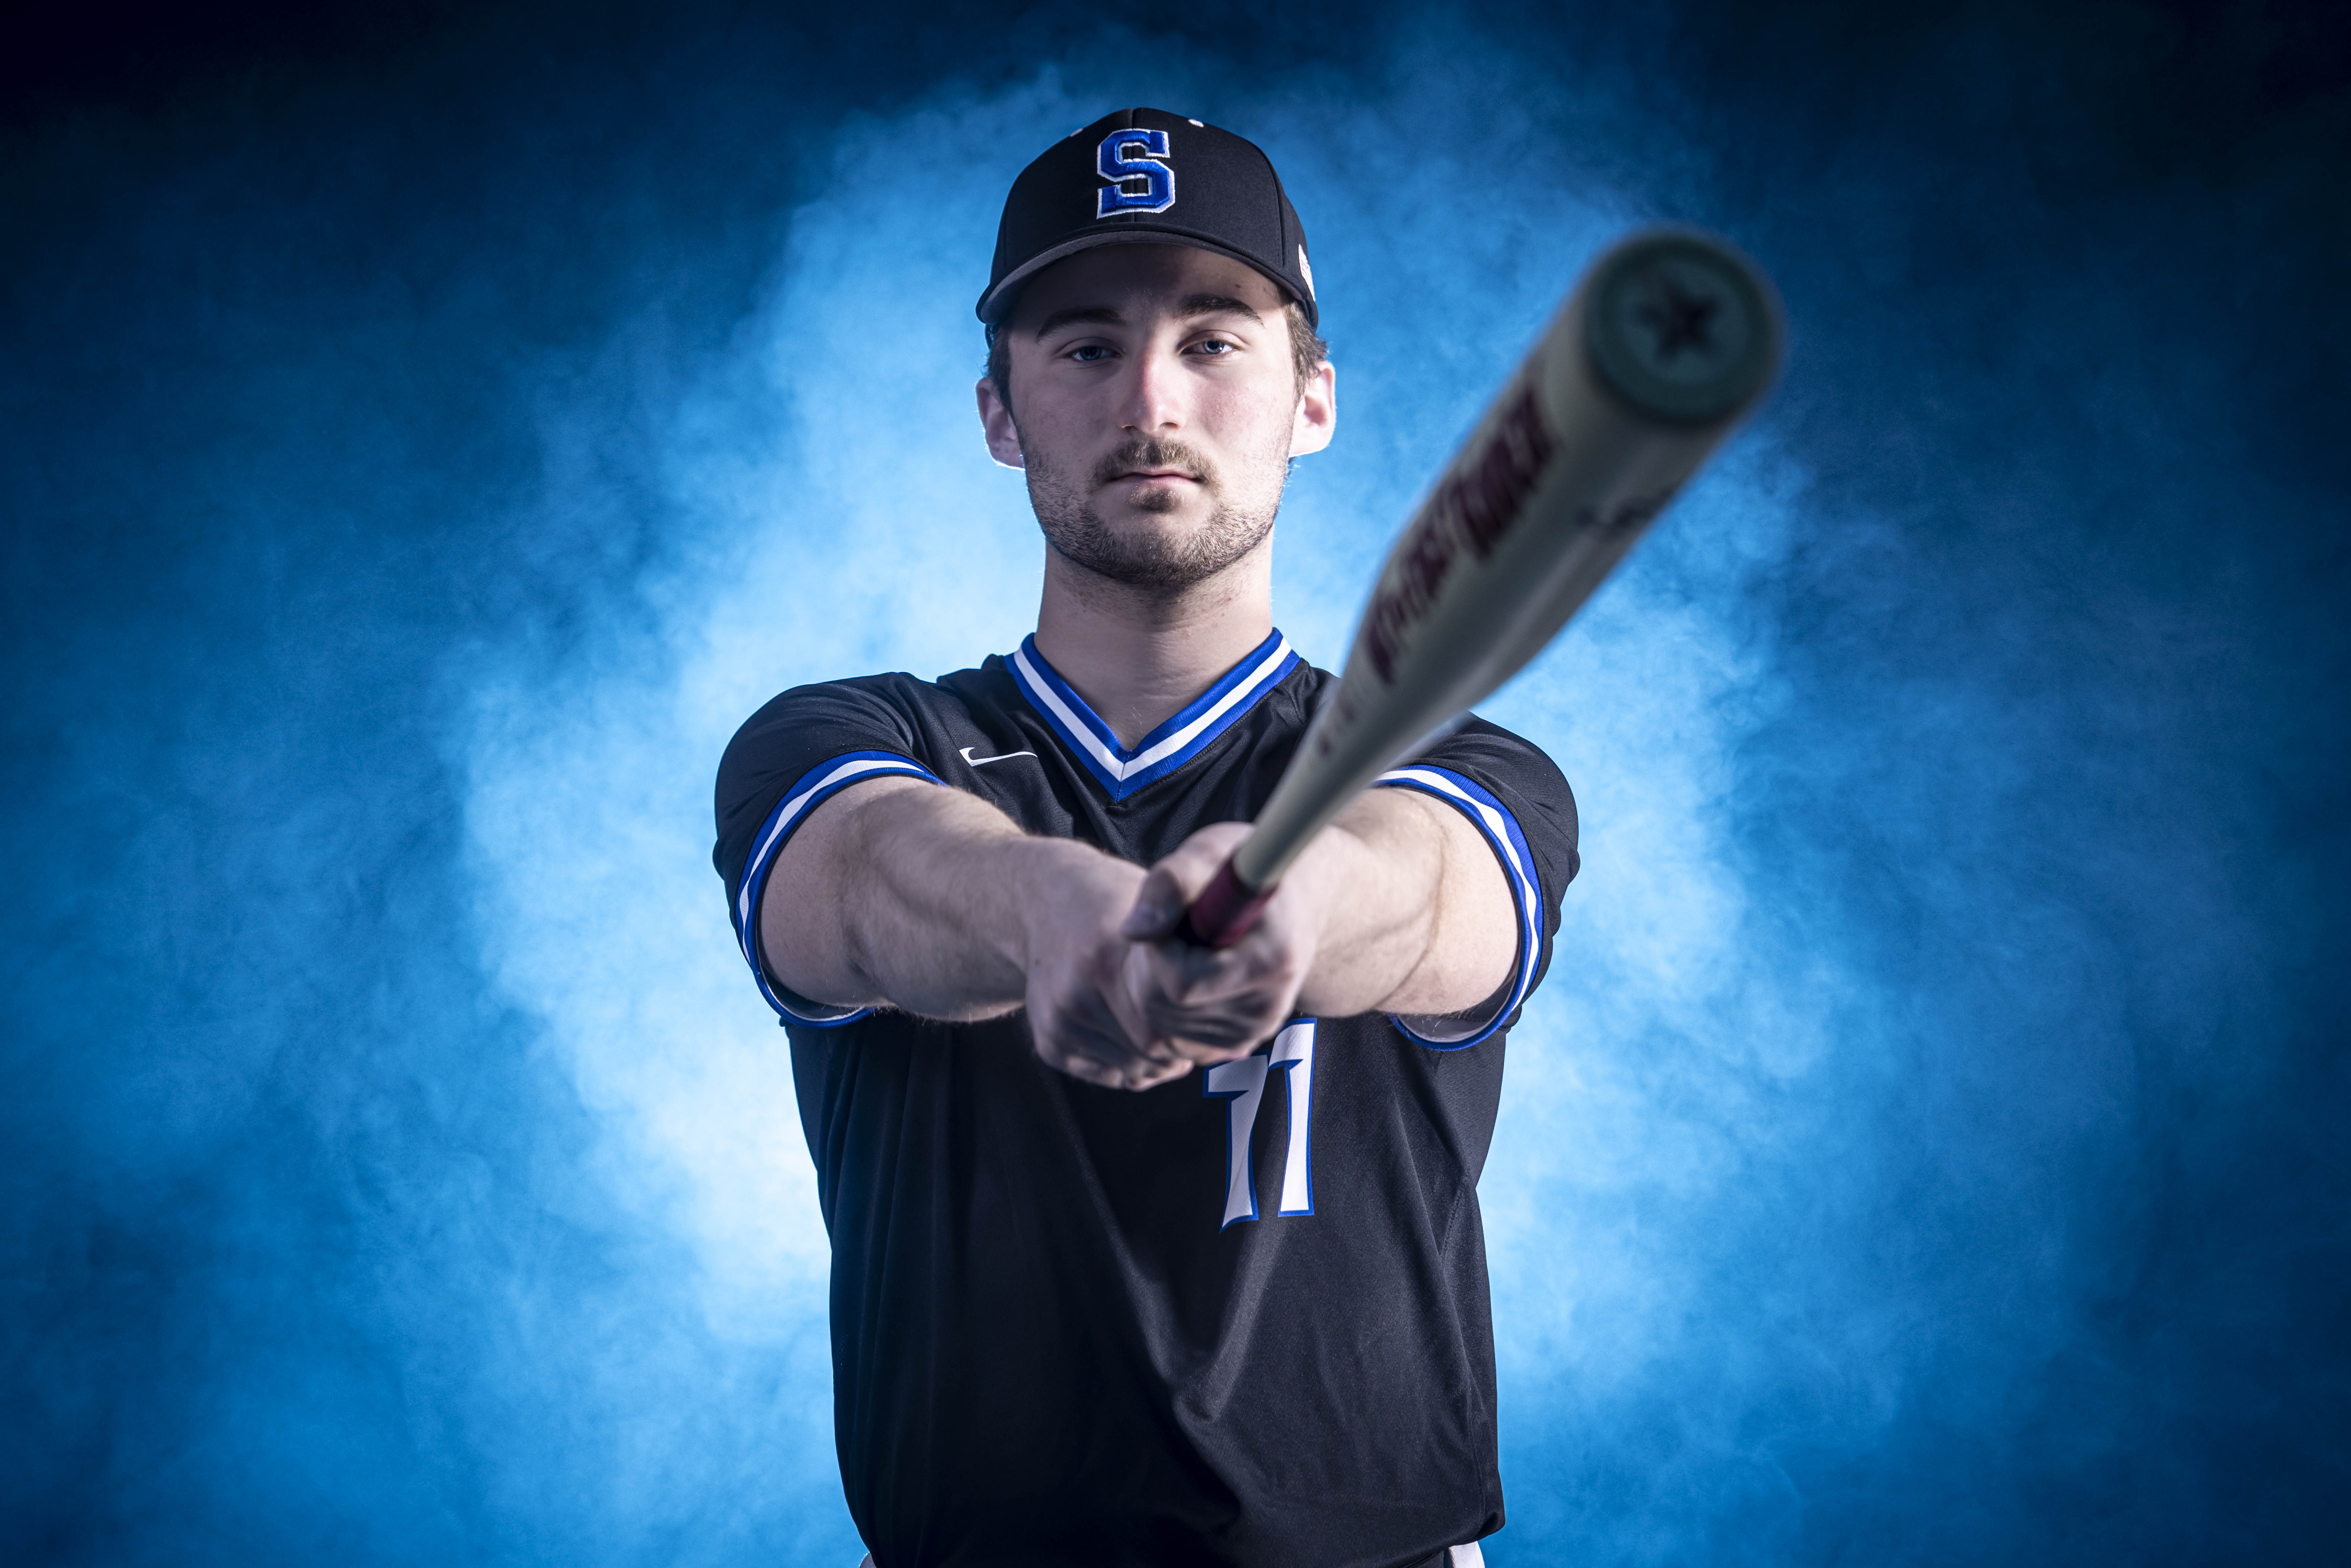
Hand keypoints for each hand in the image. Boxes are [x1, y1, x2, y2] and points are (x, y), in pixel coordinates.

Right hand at [1012, 841, 1197, 1090]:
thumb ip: (1196, 965)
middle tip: (1198, 1033)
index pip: (1169, 1020)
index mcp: (1108, 953)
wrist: (1043, 903)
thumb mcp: (1158, 915)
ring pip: (1132, 1067)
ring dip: (1159, 1060)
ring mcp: (1060, 1018)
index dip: (1198, 1027)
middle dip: (1181, 1046)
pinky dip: (1131, 1067)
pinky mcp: (1048, 1039)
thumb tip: (1241, 1045)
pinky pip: (1107, 1074)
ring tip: (1172, 1035)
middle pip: (1151, 1048)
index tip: (1212, 1018)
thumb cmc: (1115, 904)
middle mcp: (1078, 988)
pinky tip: (1141, 1041)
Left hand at [1118, 823, 1318, 1068]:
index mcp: (1271, 961)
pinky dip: (1167, 1005)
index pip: (1182, 983)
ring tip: (1184, 943)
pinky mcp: (1241, 1041)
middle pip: (1166, 1011)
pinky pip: (1176, 1037)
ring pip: (1165, 1028)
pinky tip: (1189, 967)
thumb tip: (1132, 931)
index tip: (1172, 916)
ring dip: (1155, 985)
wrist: (1291, 898)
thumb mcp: (1207, 856)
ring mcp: (1254, 1030)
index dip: (1160, 947)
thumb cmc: (1244, 868)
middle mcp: (1268, 1008)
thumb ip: (1169, 886)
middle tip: (1172, 928)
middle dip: (1150, 967)